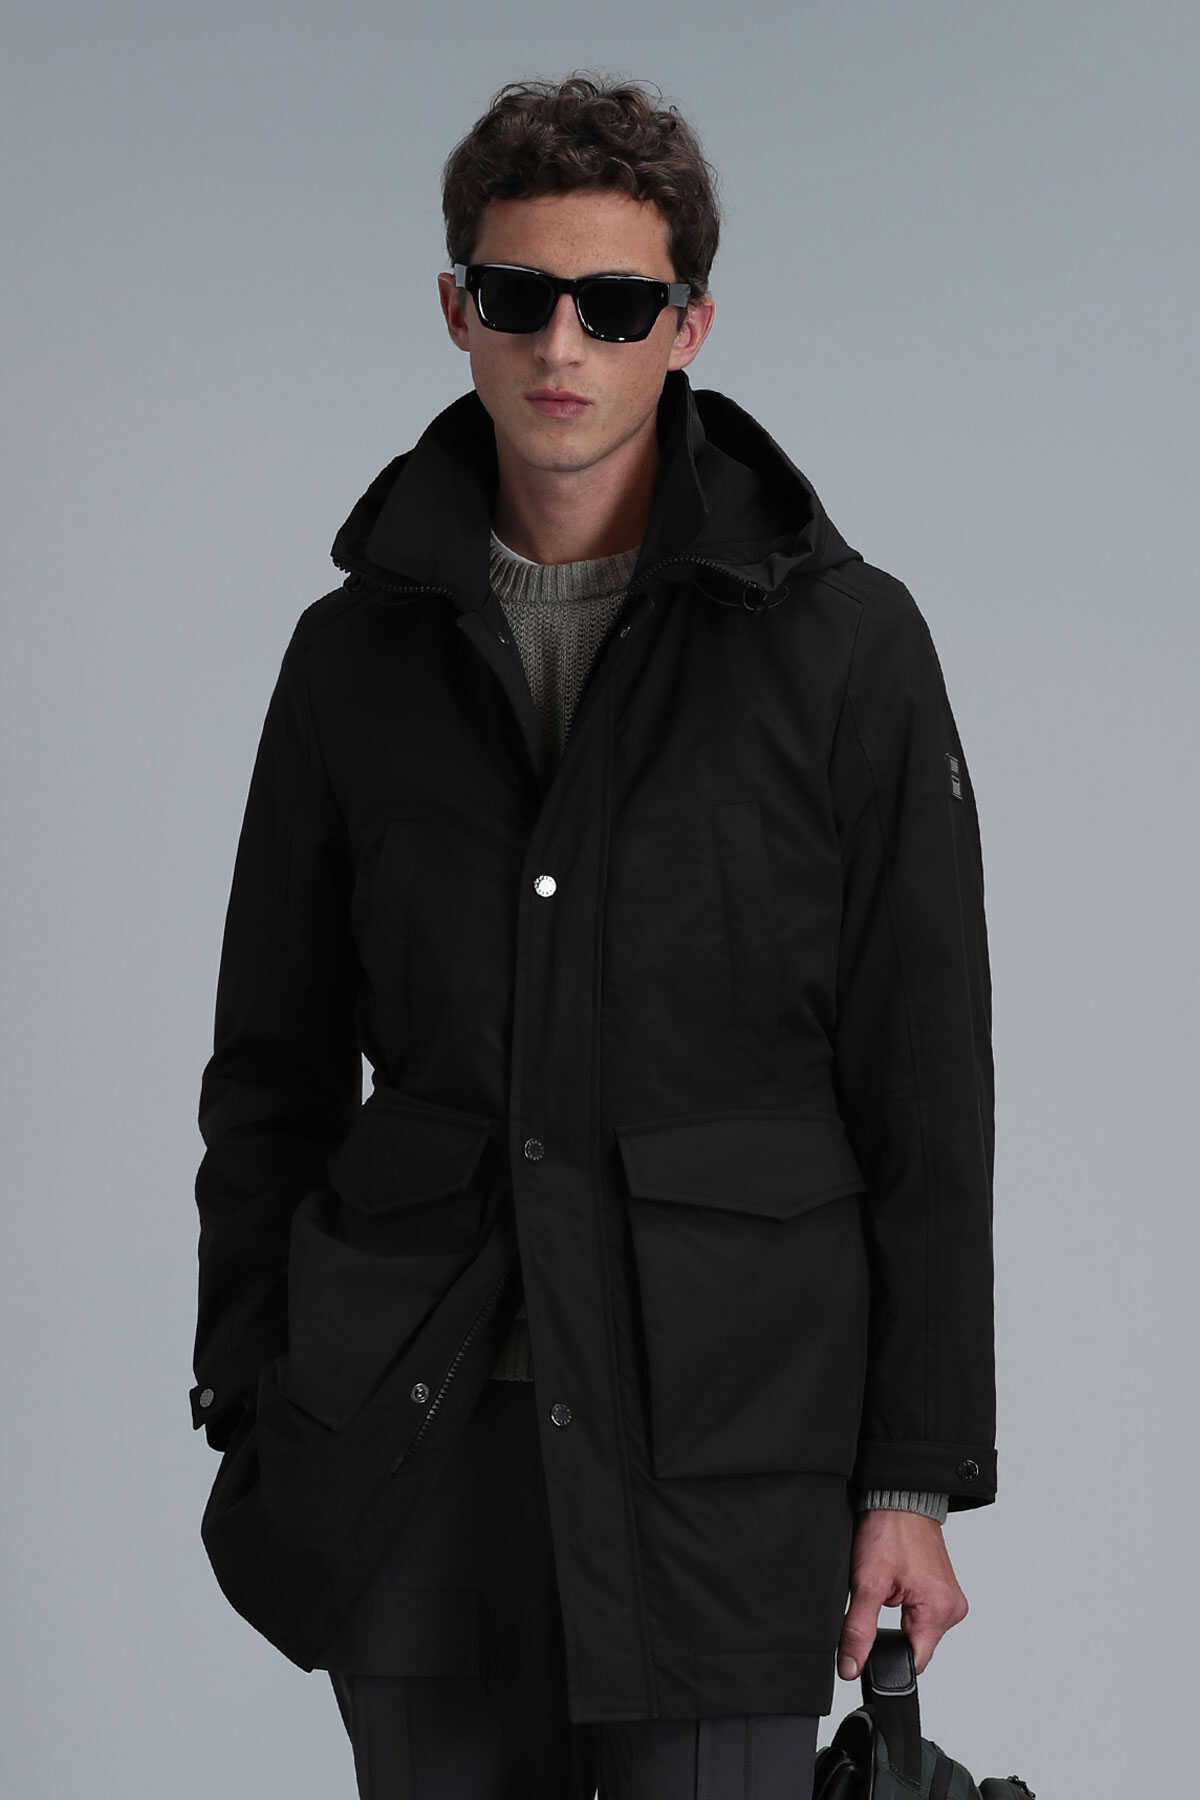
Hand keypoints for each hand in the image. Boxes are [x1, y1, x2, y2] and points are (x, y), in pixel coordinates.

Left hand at [837, 1510, 967, 1681]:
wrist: (898, 1497)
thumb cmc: (889, 1530)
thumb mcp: (867, 1584)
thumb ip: (859, 1630)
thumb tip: (850, 1667)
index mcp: (940, 1611)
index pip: (914, 1662)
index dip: (888, 1660)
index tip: (871, 1642)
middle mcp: (952, 1608)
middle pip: (915, 1646)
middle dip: (891, 1631)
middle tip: (880, 1597)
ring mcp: (949, 1598)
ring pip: (916, 1628)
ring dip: (898, 1615)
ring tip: (889, 1584)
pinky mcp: (942, 1589)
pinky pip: (921, 1612)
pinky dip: (905, 1603)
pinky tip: (897, 1581)